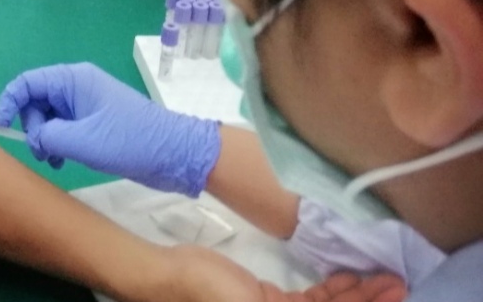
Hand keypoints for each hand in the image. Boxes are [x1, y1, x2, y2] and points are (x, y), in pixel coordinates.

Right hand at [0, 63, 220, 195]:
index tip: (2, 129)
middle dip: (31, 127)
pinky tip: (63, 161)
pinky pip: (62, 127)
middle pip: (35, 101)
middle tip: (44, 152)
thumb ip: (48, 135)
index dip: (9, 103)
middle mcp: (76, 86)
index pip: (27, 83)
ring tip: (56, 161)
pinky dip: (57, 143)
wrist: (175, 153)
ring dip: (44, 138)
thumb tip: (34, 137)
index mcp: (73, 79)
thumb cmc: (131, 141)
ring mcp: (85, 104)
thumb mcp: (84, 141)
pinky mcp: (93, 121)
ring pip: (47, 117)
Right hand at [167, 247, 406, 301]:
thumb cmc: (213, 295)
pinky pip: (310, 298)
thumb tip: (332, 300)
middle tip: (397, 284)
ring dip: (355, 294)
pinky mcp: (269, 301)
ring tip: (384, 278)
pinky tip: (348, 277)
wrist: (176, 273)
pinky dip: (332, 289)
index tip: (393, 295)